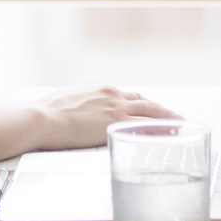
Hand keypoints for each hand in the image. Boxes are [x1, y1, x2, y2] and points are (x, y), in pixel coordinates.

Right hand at [33, 85, 180, 149]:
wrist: (40, 118)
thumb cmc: (44, 113)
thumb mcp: (66, 99)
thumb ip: (79, 102)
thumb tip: (75, 109)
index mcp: (100, 88)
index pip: (127, 95)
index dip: (140, 103)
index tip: (147, 108)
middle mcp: (112, 94)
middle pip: (144, 101)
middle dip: (160, 109)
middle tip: (173, 115)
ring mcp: (116, 107)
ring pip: (151, 110)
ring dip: (167, 116)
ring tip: (180, 123)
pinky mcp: (115, 122)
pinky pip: (145, 125)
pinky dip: (160, 128)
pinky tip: (170, 132)